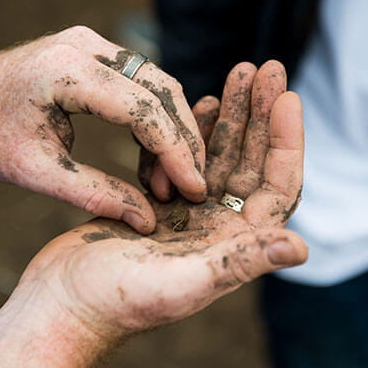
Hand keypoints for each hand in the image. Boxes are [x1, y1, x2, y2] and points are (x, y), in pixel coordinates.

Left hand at [0, 26, 206, 233]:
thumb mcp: (33, 172)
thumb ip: (93, 193)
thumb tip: (147, 220)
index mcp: (67, 71)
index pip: (143, 109)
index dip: (175, 152)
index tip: (194, 189)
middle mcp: (86, 46)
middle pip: (160, 90)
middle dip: (182, 142)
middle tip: (189, 189)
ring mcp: (91, 44)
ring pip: (156, 85)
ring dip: (170, 132)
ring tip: (167, 181)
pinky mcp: (93, 52)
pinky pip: (140, 83)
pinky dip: (152, 120)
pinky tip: (151, 158)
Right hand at [0, 61, 305, 366]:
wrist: (64, 301)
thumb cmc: (117, 301)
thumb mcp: (185, 283)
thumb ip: (241, 262)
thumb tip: (303, 247)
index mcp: (234, 245)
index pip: (276, 186)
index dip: (286, 142)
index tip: (287, 97)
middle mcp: (220, 227)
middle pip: (251, 161)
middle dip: (260, 113)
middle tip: (268, 67)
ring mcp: (192, 213)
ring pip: (220, 154)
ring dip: (232, 114)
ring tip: (239, 72)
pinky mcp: (162, 203)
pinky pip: (188, 157)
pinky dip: (196, 128)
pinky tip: (201, 101)